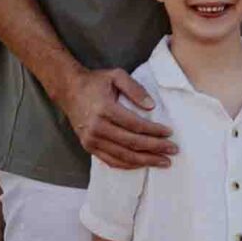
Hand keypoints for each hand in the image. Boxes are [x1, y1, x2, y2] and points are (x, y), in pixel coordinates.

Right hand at [61, 66, 176, 167]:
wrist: (69, 90)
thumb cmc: (95, 82)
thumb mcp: (116, 75)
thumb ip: (135, 89)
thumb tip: (151, 106)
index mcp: (104, 109)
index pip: (135, 125)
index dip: (154, 131)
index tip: (170, 133)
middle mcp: (97, 127)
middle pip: (131, 143)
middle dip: (155, 148)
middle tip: (173, 150)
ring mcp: (91, 140)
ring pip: (123, 156)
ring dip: (145, 160)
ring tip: (163, 161)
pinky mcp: (88, 147)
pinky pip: (111, 160)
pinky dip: (129, 165)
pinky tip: (143, 164)